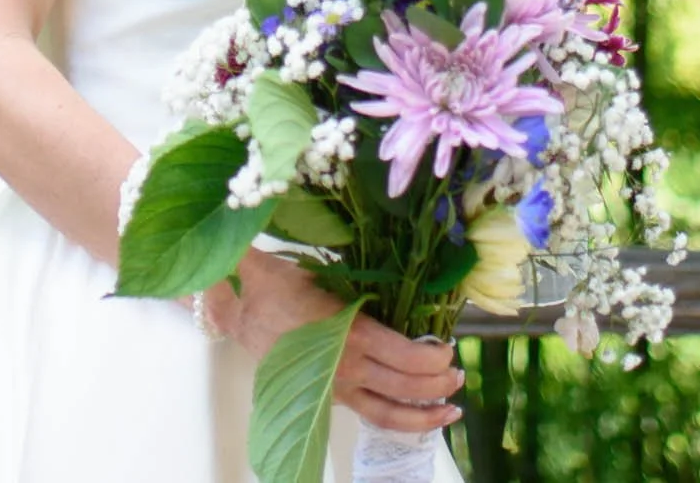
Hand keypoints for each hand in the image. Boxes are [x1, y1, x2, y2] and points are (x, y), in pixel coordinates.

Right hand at [208, 250, 463, 432]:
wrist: (240, 305)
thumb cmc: (285, 283)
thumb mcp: (333, 281)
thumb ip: (370, 300)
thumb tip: (413, 305)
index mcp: (351, 332)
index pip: (409, 358)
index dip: (436, 359)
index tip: (449, 349)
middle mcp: (346, 366)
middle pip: (407, 388)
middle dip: (440, 386)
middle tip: (458, 376)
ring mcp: (336, 387)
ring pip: (389, 413)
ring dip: (424, 416)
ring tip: (449, 410)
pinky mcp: (326, 397)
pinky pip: (369, 414)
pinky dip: (396, 418)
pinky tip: (413, 414)